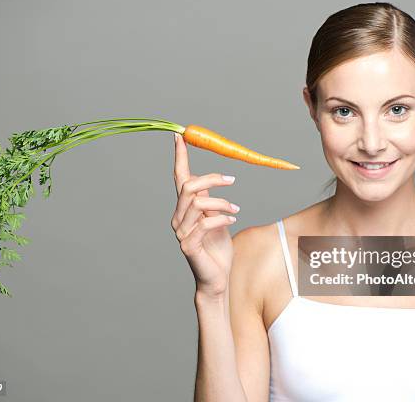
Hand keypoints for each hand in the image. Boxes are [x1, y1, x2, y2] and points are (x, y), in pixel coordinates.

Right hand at [171, 133, 239, 297]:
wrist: (217, 279)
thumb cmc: (217, 249)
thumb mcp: (218, 219)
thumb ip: (211, 202)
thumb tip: (212, 183)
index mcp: (184, 209)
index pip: (179, 179)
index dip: (179, 158)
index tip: (179, 136)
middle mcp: (178, 218)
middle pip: (188, 187)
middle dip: (211, 179)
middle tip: (232, 180)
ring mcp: (181, 233)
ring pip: (198, 203)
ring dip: (221, 202)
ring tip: (236, 208)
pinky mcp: (189, 246)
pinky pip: (204, 223)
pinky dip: (222, 218)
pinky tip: (232, 219)